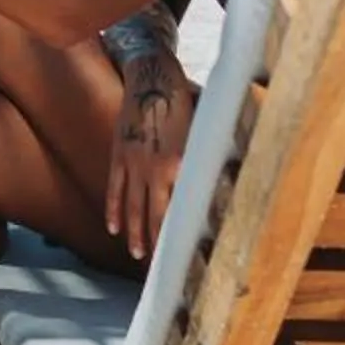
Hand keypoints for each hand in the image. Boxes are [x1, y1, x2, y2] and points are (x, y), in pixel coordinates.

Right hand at [103, 73, 197, 261]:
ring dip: (135, 233)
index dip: (182, 234)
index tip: (186, 256)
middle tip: (161, 268)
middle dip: (158, 243)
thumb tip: (230, 179)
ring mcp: (133, 163)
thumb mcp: (204, 132)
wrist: (152, 77)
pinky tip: (114, 228)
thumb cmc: (186, 102)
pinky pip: (115, 190)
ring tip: (138, 255)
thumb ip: (210, 158)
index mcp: (179, 164)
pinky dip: (115, 210)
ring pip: (133, 207)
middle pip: (155, 215)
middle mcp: (154, 169)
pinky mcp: (119, 155)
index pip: (181, 209)